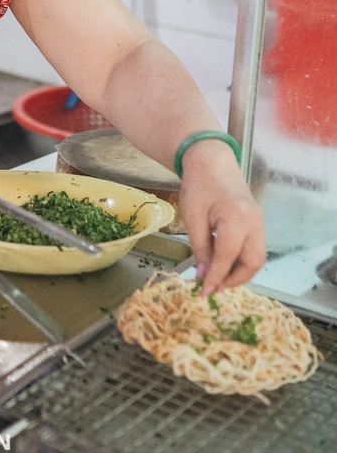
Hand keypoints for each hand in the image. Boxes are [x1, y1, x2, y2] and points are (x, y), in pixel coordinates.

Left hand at [178, 143, 265, 293]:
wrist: (212, 160)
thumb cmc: (199, 184)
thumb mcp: (193, 217)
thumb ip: (200, 247)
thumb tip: (203, 274)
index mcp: (236, 218)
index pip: (227, 257)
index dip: (215, 277)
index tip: (203, 292)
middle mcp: (254, 222)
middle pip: (253, 262)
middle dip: (234, 279)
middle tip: (213, 287)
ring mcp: (259, 221)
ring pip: (257, 257)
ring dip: (240, 272)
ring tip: (218, 278)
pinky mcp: (257, 221)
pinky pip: (254, 248)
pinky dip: (242, 260)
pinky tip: (225, 263)